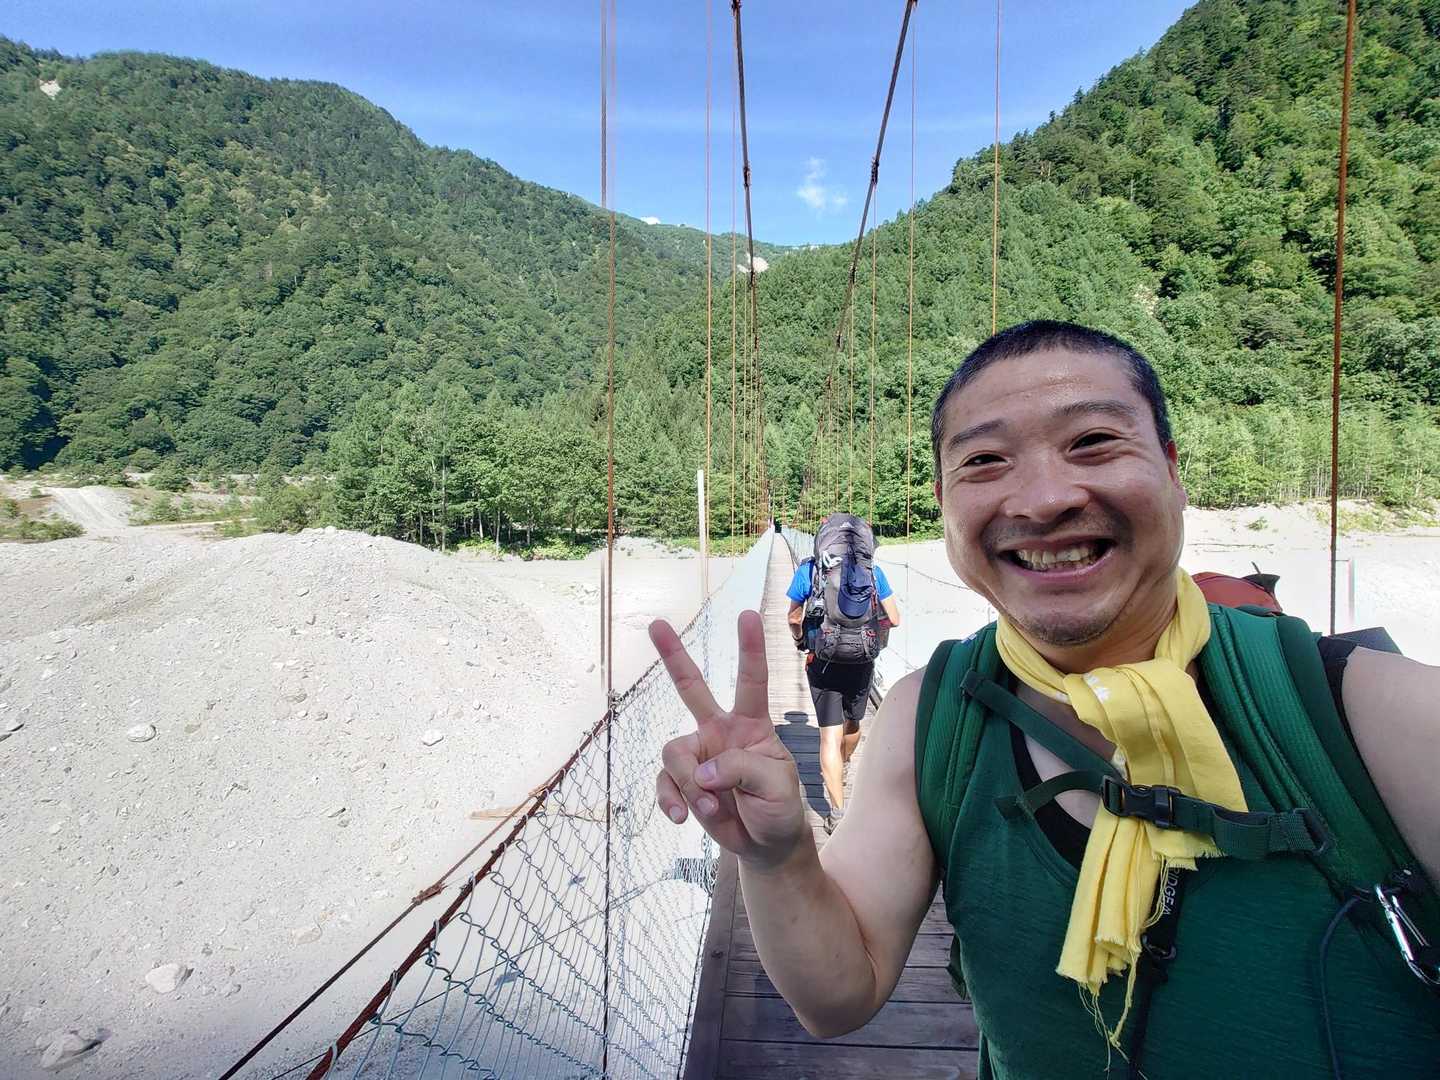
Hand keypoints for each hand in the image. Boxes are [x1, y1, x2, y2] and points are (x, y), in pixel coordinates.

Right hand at [650, 610, 807, 868]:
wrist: (766, 844)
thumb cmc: (779, 807)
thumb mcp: (776, 786)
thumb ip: (741, 770)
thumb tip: (700, 773)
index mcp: (752, 725)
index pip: (752, 681)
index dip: (750, 648)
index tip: (748, 615)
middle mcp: (721, 732)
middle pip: (693, 688)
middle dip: (673, 656)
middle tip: (656, 624)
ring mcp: (699, 755)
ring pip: (675, 752)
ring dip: (689, 783)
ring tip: (708, 807)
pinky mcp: (683, 782)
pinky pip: (664, 783)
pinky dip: (670, 800)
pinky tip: (683, 817)